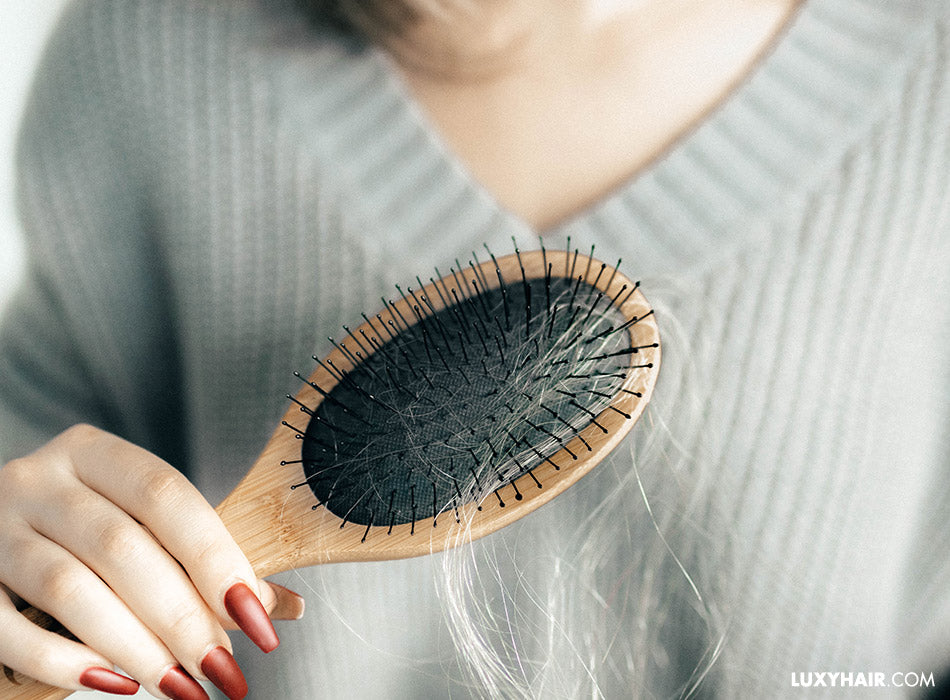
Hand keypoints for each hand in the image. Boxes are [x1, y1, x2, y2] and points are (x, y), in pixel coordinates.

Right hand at [0, 424, 303, 698]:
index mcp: (94, 454)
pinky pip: (8, 630)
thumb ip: (208, 559)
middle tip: (223, 668)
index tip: (256, 616)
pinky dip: (64, 662)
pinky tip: (115, 682)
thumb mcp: (143, 522)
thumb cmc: (88, 526)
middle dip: (182, 616)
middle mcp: (40, 480)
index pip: (166, 496)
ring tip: (182, 685)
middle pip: (122, 547)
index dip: (215, 557)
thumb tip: (281, 609)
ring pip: (70, 590)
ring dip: (135, 646)